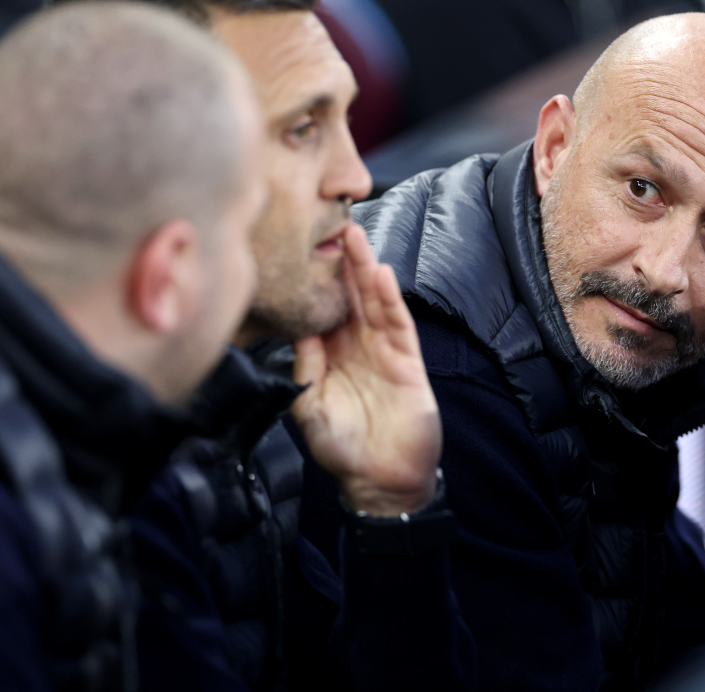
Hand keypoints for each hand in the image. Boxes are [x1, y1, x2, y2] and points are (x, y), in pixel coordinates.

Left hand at [291, 223, 440, 515]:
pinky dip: (390, 299)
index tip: (298, 249)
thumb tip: (298, 335)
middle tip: (330, 224)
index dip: (312, 282)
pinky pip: (397, 324)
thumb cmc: (343, 450)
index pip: (319, 311)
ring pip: (372, 301)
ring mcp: (382, 351)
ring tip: (354, 237)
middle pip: (347, 296)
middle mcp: (354, 347)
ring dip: (364, 269)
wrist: (382, 481)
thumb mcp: (309, 411)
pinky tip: (381, 275)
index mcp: (327, 356)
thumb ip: (302, 373)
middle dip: (339, 262)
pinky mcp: (406, 361)